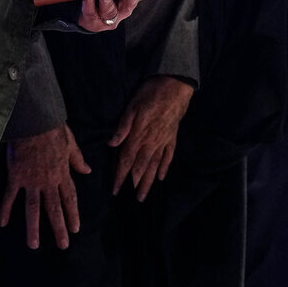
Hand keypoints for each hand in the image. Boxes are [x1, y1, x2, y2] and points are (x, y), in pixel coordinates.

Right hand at [0, 124, 89, 249]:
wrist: (34, 120)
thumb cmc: (53, 128)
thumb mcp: (71, 143)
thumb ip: (78, 159)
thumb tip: (88, 171)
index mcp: (62, 172)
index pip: (70, 198)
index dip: (73, 214)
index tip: (75, 229)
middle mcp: (48, 181)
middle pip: (54, 208)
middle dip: (59, 228)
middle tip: (63, 245)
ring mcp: (31, 180)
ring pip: (32, 209)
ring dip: (33, 228)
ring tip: (34, 245)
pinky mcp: (15, 176)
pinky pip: (10, 196)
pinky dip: (5, 210)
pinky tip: (2, 223)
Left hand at [109, 76, 192, 200]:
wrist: (175, 87)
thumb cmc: (151, 93)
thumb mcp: (132, 106)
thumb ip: (122, 127)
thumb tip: (111, 144)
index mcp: (138, 136)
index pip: (126, 161)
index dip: (120, 176)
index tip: (115, 190)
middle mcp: (151, 143)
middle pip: (141, 168)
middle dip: (135, 184)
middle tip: (133, 200)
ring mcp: (163, 141)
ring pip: (155, 166)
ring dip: (149, 181)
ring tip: (144, 195)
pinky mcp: (172, 137)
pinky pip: (168, 156)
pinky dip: (165, 167)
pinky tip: (162, 176)